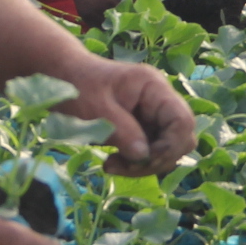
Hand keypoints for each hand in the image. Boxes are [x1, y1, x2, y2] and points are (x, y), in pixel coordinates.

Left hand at [57, 52, 198, 178]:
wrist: (63, 78)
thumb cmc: (77, 87)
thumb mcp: (96, 110)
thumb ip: (122, 131)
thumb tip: (143, 156)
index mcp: (154, 88)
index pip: (182, 120)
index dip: (169, 146)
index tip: (141, 159)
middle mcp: (160, 101)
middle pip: (181, 138)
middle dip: (157, 159)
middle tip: (124, 166)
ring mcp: (154, 115)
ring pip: (168, 150)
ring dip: (145, 165)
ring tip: (113, 165)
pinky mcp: (144, 128)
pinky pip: (152, 152)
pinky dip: (136, 163)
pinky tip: (114, 162)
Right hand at [70, 0, 157, 26]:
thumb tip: (159, 10)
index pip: (148, 12)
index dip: (150, 17)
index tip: (150, 21)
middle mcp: (117, 0)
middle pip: (133, 23)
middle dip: (136, 25)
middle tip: (137, 26)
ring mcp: (101, 8)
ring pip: (117, 28)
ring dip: (121, 27)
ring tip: (122, 23)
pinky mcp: (87, 14)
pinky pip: (101, 28)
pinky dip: (106, 25)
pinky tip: (108, 18)